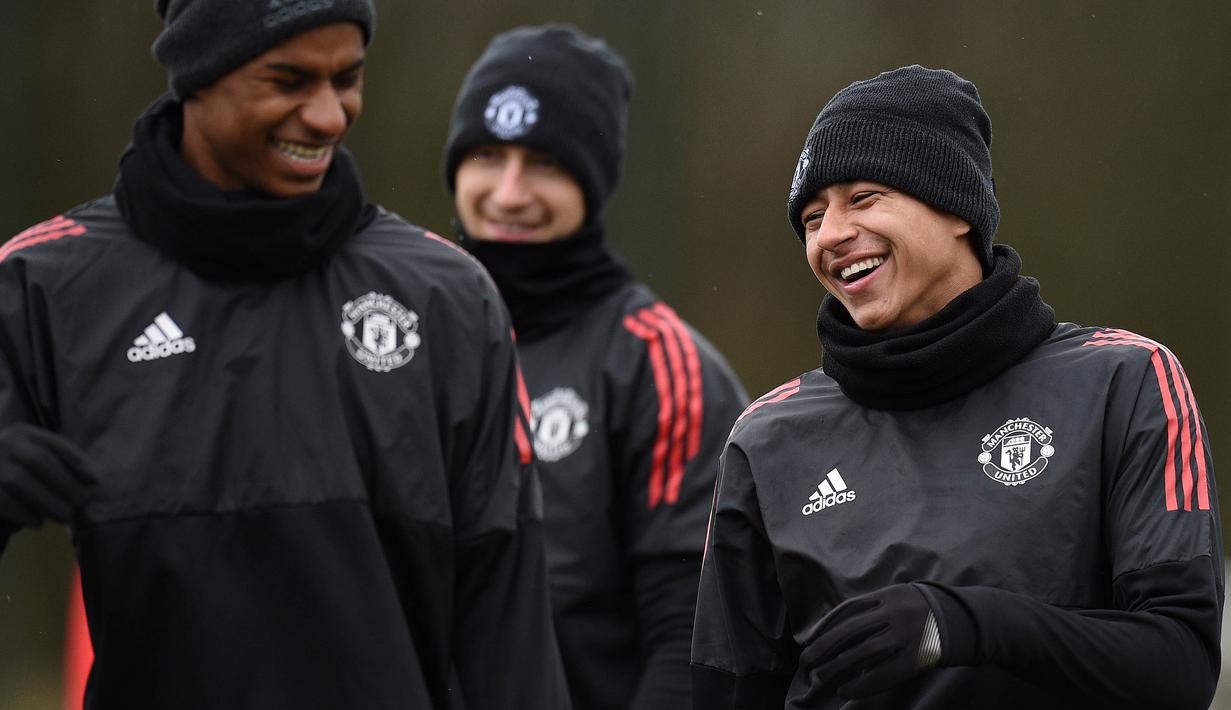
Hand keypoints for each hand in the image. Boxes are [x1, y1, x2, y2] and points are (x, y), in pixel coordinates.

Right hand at [0, 424, 98, 531]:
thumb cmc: (18, 476)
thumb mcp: (36, 462)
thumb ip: (61, 466)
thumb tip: (93, 481)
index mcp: (23, 433)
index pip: (55, 444)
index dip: (78, 462)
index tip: (96, 480)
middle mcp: (3, 442)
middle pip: (39, 461)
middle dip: (64, 484)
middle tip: (81, 504)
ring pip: (20, 481)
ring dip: (47, 501)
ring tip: (64, 516)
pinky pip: (2, 499)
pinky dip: (23, 512)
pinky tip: (38, 522)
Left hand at [801, 583, 965, 698]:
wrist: (967, 621)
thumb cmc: (924, 612)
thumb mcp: (900, 599)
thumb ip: (874, 610)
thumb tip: (838, 633)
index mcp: (888, 595)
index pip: (847, 609)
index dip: (825, 626)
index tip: (809, 640)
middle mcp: (895, 612)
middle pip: (850, 630)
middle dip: (824, 647)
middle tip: (806, 661)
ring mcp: (907, 634)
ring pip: (863, 652)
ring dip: (838, 666)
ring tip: (822, 677)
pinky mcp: (917, 657)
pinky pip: (884, 674)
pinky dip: (863, 684)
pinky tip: (847, 691)